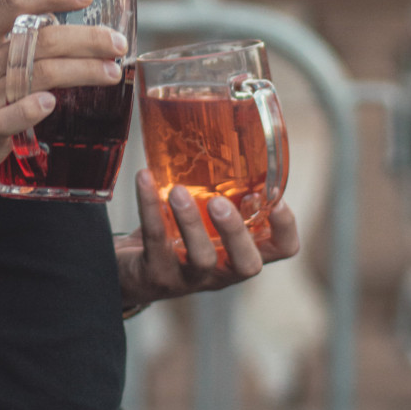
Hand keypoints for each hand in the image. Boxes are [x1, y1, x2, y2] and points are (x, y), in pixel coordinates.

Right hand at [0, 0, 128, 196]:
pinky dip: (31, 108)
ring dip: (80, 71)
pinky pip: (10, 118)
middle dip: (86, 39)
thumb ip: (1, 43)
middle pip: (40, 41)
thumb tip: (51, 29)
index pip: (16, 3)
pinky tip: (52, 102)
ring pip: (37, 75)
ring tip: (110, 71)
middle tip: (116, 43)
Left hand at [115, 168, 299, 309]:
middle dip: (237, 232)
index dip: (285, 228)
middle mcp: (221, 271)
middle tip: (220, 202)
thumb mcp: (200, 217)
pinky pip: (155, 241)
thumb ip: (216, 189)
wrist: (125, 271)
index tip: (275, 198)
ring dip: (190, 222)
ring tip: (178, 191)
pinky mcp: (156, 276)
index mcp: (238, 252)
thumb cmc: (171, 236)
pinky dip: (149, 207)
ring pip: (201, 258)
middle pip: (248, 264)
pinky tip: (144, 180)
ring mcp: (189, 279)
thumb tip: (220, 130)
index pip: (281, 249)